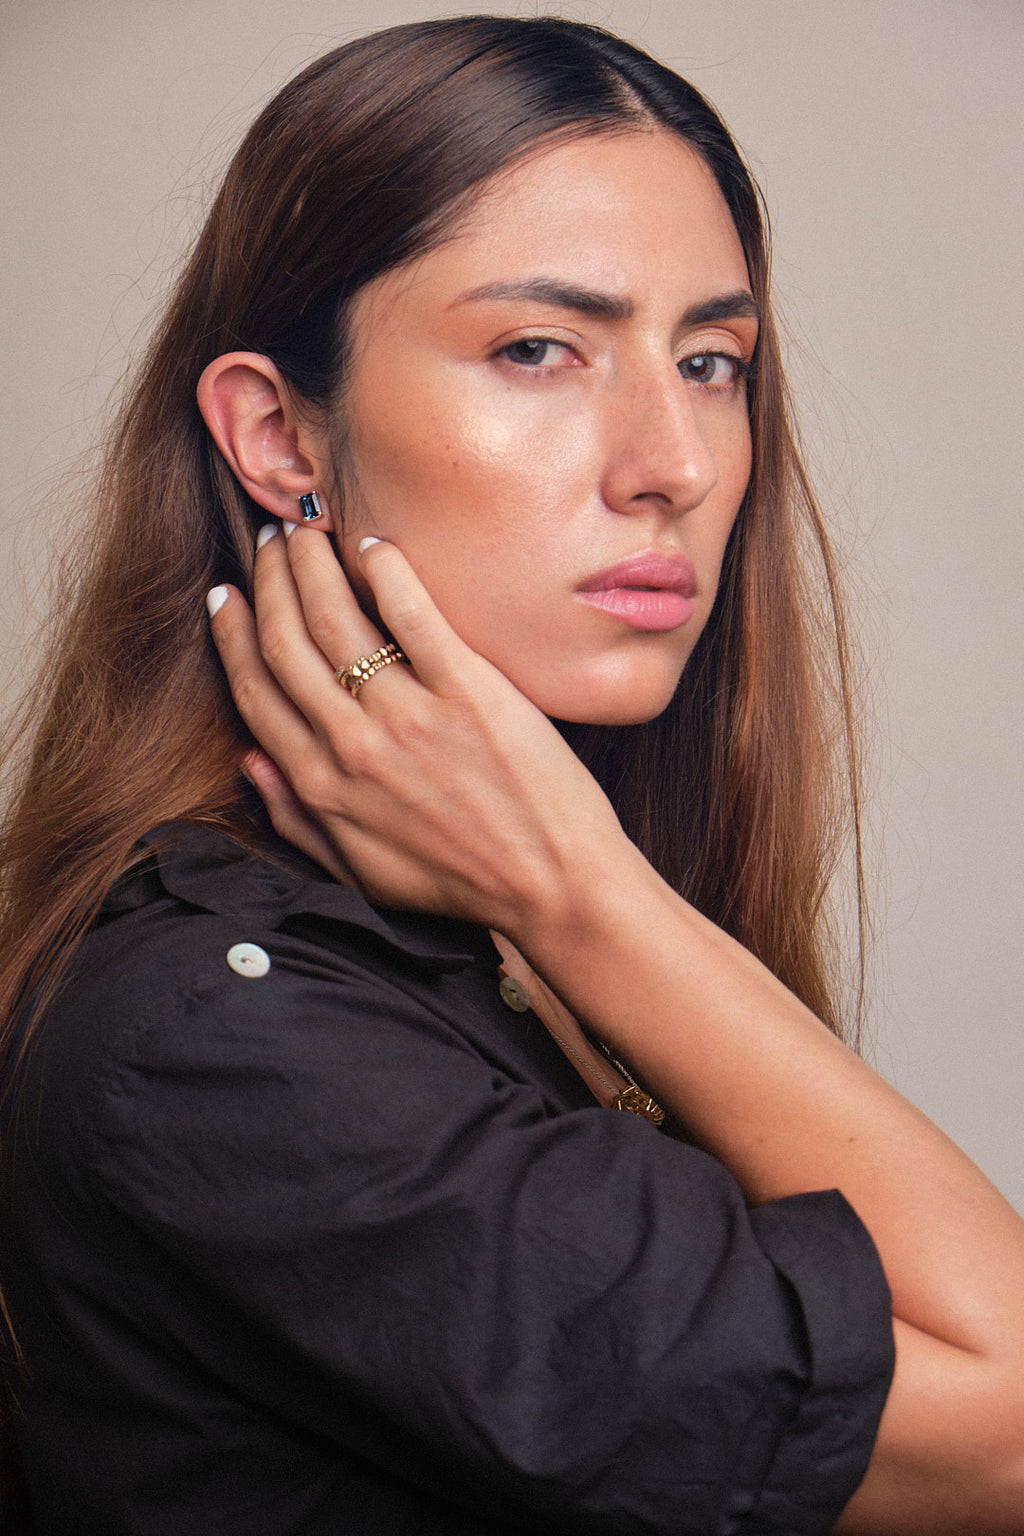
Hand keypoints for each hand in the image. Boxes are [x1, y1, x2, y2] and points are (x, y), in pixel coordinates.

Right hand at [207, 524, 625, 937]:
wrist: (551, 886)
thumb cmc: (458, 882)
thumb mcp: (360, 872)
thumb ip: (297, 819)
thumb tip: (252, 761)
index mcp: (319, 785)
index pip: (255, 690)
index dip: (232, 634)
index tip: (227, 596)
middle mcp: (351, 744)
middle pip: (285, 640)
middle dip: (267, 580)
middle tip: (270, 541)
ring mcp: (408, 714)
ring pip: (334, 617)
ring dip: (309, 563)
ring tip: (307, 531)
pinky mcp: (468, 689)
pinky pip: (411, 611)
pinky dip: (383, 569)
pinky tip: (370, 544)